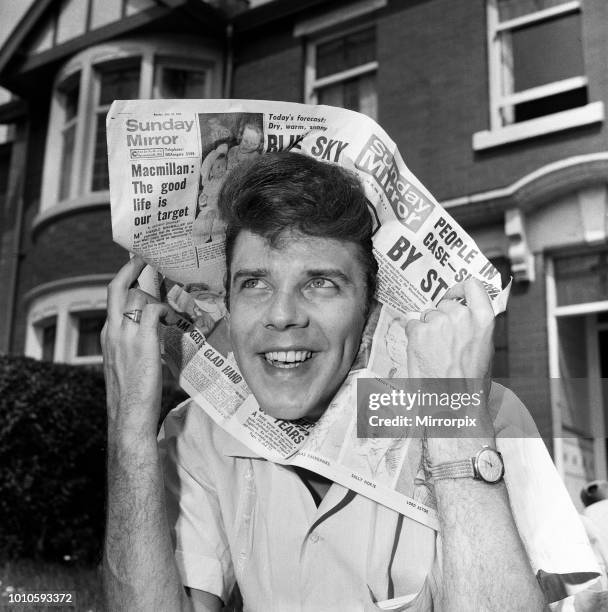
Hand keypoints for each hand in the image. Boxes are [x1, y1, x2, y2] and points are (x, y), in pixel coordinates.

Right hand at [101, 256, 173, 439]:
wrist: (128, 416)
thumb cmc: (132, 394)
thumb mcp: (128, 363)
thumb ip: (137, 344)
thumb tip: (156, 331)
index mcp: (108, 335)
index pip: (112, 298)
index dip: (123, 279)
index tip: (134, 267)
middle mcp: (112, 331)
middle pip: (117, 288)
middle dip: (131, 269)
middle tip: (145, 259)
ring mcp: (125, 335)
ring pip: (138, 296)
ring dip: (157, 291)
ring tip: (172, 289)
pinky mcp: (142, 341)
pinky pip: (154, 311)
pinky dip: (166, 308)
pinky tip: (175, 314)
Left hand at [405, 278, 493, 379]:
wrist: (452, 403)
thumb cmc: (470, 383)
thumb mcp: (484, 349)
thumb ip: (474, 327)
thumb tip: (464, 314)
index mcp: (483, 319)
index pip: (473, 286)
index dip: (460, 288)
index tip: (454, 294)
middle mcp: (461, 316)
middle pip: (445, 304)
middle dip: (441, 318)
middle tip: (442, 340)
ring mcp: (438, 322)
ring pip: (427, 316)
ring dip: (427, 329)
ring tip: (434, 352)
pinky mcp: (419, 332)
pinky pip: (412, 325)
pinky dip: (414, 337)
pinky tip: (423, 354)